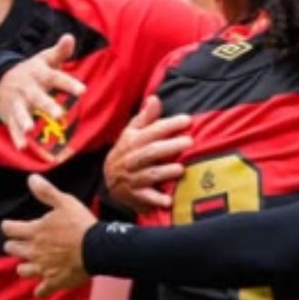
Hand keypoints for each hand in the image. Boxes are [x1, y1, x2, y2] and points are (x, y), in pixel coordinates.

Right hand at [0, 34, 86, 148]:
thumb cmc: (32, 71)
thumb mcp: (45, 59)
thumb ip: (60, 51)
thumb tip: (69, 37)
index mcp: (40, 74)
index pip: (56, 78)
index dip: (69, 84)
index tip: (83, 90)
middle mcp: (28, 89)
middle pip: (38, 98)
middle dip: (48, 105)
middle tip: (61, 114)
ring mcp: (18, 103)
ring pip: (21, 113)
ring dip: (25, 121)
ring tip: (30, 130)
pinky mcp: (10, 115)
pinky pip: (13, 127)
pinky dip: (16, 137)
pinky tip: (22, 147)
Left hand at [2, 174, 97, 297]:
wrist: (96, 249)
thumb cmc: (80, 224)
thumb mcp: (65, 202)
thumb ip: (46, 192)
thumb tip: (31, 178)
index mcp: (35, 231)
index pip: (11, 229)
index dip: (7, 227)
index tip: (6, 225)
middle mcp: (34, 251)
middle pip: (13, 249)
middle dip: (12, 245)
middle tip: (15, 243)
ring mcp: (42, 268)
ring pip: (23, 270)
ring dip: (23, 266)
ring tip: (26, 264)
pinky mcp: (53, 281)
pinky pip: (41, 289)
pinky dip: (40, 289)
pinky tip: (40, 287)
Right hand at [104, 95, 191, 212]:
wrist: (108, 179)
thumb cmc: (127, 151)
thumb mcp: (132, 133)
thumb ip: (145, 117)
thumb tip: (154, 98)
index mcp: (133, 141)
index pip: (152, 131)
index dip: (169, 125)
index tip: (187, 120)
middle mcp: (132, 159)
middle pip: (151, 152)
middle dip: (170, 147)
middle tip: (190, 142)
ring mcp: (133, 178)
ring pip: (149, 174)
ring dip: (165, 172)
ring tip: (180, 168)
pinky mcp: (135, 195)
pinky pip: (145, 198)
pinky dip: (156, 200)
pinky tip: (169, 201)